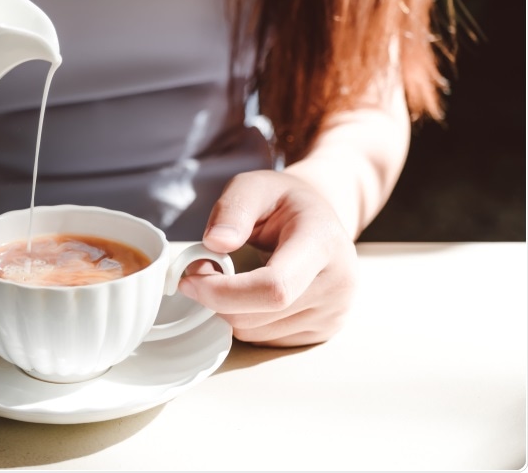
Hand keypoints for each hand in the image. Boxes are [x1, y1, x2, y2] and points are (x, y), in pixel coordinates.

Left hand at [178, 170, 358, 346]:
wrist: (319, 218)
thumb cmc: (284, 202)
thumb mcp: (254, 186)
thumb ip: (232, 209)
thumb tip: (215, 243)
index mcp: (322, 242)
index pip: (274, 287)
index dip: (223, 292)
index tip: (189, 280)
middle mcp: (337, 283)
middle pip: (259, 315)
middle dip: (216, 298)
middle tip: (202, 270)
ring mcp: (334, 312)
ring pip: (257, 332)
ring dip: (228, 310)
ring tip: (230, 276)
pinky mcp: (324, 331)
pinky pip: (266, 340)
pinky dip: (244, 319)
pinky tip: (249, 293)